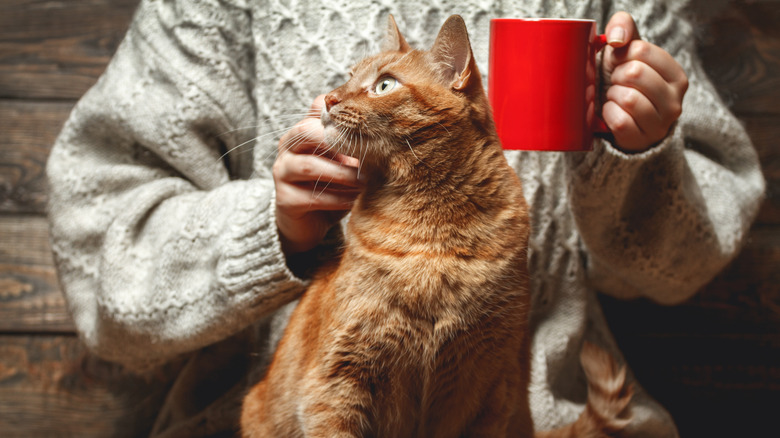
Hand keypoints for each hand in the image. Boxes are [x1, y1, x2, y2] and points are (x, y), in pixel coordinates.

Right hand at [273, 95, 362, 254]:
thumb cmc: (333, 184)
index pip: (318, 107)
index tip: (371, 126)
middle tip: (368, 154)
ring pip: (309, 165)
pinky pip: (312, 196)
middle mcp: (288, 146)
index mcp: (304, 130)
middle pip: (306, 131)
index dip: (343, 115)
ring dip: (342, 174)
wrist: (311, 221)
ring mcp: (282, 172)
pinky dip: (337, 198)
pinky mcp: (284, 199)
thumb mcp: (346, 160)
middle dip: (338, 141)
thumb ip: (357, 144)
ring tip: (365, 182)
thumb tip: (390, 134)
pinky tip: (354, 202)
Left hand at [601, 12, 688, 152]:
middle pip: (635, 73)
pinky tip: (611, 113)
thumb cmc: (621, 80)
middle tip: (616, 83)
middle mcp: (675, 101)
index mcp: (676, 76)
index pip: (642, 50)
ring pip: (628, 99)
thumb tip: (616, 38)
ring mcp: (660, 124)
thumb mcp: (625, 50)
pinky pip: (619, 122)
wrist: (615, 118)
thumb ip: (623, 27)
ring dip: (612, 95)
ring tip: (614, 98)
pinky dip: (607, 115)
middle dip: (616, 75)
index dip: (621, 55)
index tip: (621, 65)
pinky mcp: (641, 141)